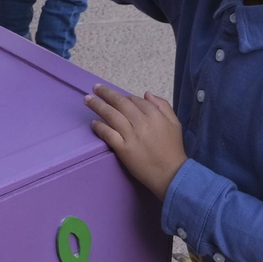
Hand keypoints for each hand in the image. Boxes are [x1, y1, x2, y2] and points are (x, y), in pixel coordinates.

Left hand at [84, 84, 187, 199]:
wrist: (171, 173)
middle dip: (105, 93)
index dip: (123, 96)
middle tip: (95, 88)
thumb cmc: (173, 149)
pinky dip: (100, 127)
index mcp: (154, 115)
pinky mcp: (124, 149)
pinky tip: (93, 123)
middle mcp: (141, 122)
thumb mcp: (175, 123)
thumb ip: (163, 106)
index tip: (114, 95)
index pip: (134, 99)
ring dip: (97, 105)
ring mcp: (131, 135)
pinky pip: (108, 134)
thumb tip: (146, 94)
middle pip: (120, 103)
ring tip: (87, 100)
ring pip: (111, 115)